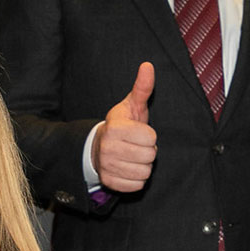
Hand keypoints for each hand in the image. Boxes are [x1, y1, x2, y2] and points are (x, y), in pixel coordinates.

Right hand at [92, 62, 157, 192]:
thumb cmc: (121, 125)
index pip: (151, 138)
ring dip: (142, 165)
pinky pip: (137, 185)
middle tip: (136, 145)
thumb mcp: (131, 105)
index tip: (138, 132)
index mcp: (115, 128)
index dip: (149, 135)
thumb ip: (142, 87)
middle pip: (149, 156)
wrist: (98, 147)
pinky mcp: (109, 182)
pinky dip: (136, 178)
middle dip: (147, 151)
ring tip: (132, 156)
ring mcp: (107, 166)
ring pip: (145, 172)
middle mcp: (108, 148)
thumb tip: (148, 65)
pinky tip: (128, 168)